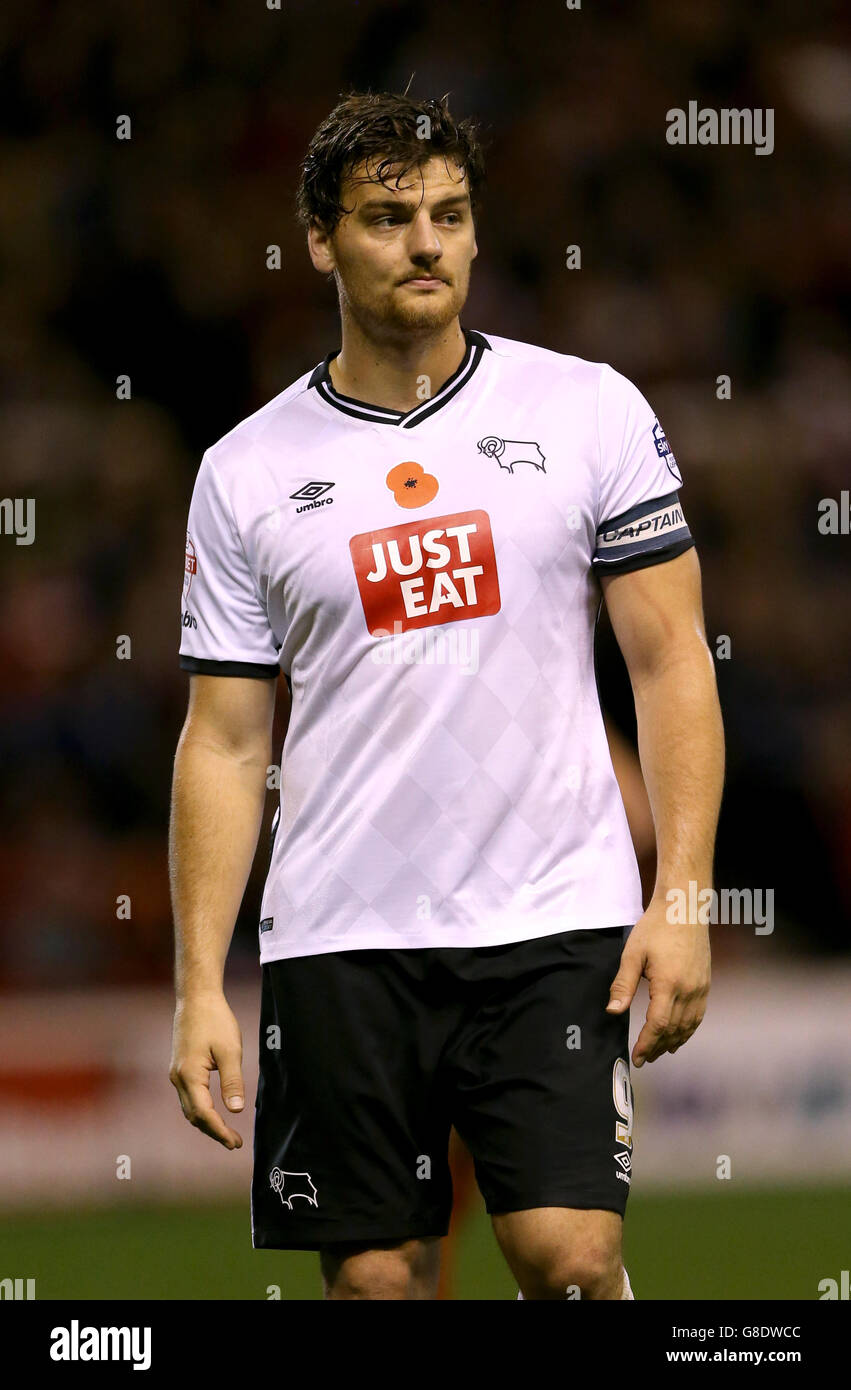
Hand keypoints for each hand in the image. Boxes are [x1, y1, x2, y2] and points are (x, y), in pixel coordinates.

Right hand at [169, 992, 244, 1147]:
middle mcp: (178, 1078)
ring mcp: (176, 1073)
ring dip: (207, 1122)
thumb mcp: (230, 1050)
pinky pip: (189, 1097)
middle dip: (213, 1131)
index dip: (219, 1131)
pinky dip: (201, 1110)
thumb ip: (233, 1081)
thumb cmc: (215, 1020)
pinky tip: (215, 1112)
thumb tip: (237, 1110)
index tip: (235, 1142)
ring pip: (190, 1108)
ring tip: (227, 1132)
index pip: (204, 1114)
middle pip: (194, 1116)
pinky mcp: (180, 1068)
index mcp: (189, 1076)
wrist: (196, 999)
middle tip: (235, 1142)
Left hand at [605, 897, 710, 1066]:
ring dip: (673, 1042)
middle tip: (644, 1059)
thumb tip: (613, 1012)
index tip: (637, 1057)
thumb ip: (623, 985)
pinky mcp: (706, 984)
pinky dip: (688, 1030)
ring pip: (689, 1026)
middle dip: (658, 1047)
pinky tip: (679, 1036)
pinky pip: (699, 1016)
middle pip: (674, 1030)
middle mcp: (689, 990)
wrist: (685, 908)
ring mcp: (701, 988)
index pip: (658, 1024)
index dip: (647, 1044)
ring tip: (659, 1052)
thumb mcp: (632, 954)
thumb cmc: (656, 928)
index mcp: (668, 984)